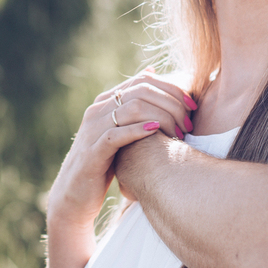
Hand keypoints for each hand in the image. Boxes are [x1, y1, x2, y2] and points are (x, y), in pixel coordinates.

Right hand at [47, 72, 196, 228]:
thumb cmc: (105, 162)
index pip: (143, 81)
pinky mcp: (92, 152)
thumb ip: (135, 106)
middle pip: (140, 91)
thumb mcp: (121, 131)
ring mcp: (92, 130)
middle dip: (171, 105)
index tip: (192, 106)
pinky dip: (138, 131)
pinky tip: (156, 133)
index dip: (171, 89)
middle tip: (188, 125)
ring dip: (161, 118)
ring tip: (178, 133)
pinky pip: (115, 135)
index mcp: (105, 101)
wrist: (75, 195)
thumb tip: (152, 72)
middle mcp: (97, 110)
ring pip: (131, 109)